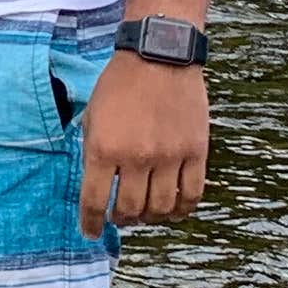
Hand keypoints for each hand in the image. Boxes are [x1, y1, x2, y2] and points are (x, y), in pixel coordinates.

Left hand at [77, 53, 207, 235]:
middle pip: (130, 210)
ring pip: (161, 208)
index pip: (95, 201)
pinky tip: (173, 210)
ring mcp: (169, 156)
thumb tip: (98, 188)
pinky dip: (181, 209)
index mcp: (103, 148)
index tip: (91, 232)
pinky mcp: (196, 152)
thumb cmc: (120, 84)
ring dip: (150, 218)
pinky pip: (191, 195)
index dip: (92, 223)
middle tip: (120, 217)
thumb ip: (93, 153)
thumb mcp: (92, 116)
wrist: (159, 56)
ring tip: (145, 214)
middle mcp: (136, 157)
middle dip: (122, 219)